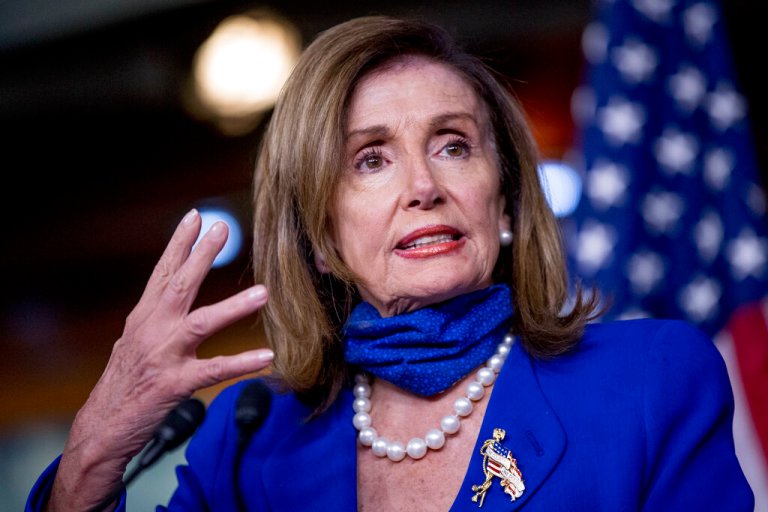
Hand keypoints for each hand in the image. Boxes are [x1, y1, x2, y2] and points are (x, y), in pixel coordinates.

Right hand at [48, 209, 273, 510]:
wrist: (102, 428)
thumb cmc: (124, 384)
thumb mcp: (134, 343)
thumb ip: (155, 317)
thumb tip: (170, 293)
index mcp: (144, 317)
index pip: (162, 272)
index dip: (179, 244)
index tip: (195, 216)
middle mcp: (152, 330)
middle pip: (180, 285)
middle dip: (202, 256)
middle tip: (223, 228)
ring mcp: (163, 355)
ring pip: (202, 323)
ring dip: (234, 307)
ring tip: (263, 292)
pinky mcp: (175, 384)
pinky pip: (216, 370)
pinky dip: (242, 363)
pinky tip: (267, 357)